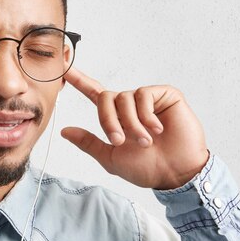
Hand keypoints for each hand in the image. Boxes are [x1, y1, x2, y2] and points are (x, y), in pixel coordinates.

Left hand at [61, 67, 208, 189]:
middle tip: (120, 141)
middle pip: (106, 98)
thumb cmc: (147, 168)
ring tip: (145, 141)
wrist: (175, 173)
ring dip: (132, 124)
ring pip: (124, 98)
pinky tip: (158, 129)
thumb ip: (89, 143)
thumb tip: (64, 131)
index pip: (94, 93)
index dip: (79, 80)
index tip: (65, 67)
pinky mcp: (165, 95)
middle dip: (108, 121)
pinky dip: (146, 115)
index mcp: (116, 117)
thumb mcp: (111, 158)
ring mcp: (148, 99)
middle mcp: (130, 105)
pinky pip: (144, 95)